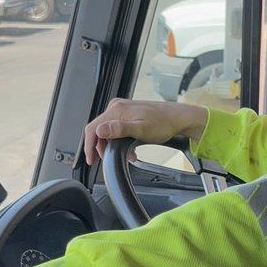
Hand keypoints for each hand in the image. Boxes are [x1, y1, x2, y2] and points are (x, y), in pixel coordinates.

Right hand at [83, 98, 207, 165]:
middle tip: (110, 159)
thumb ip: (119, 130)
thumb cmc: (163, 123)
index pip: (92, 128)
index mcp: (116, 110)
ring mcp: (122, 110)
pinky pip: (116, 129)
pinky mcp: (128, 114)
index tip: (91, 160)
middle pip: (98, 130)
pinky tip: (130, 148)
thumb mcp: (141, 129)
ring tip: (127, 155)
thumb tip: (100, 130)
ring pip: (108, 131)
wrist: (178, 118)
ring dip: (113, 145)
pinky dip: (119, 141)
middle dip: (103, 147)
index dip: (89, 146)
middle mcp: (117, 107)